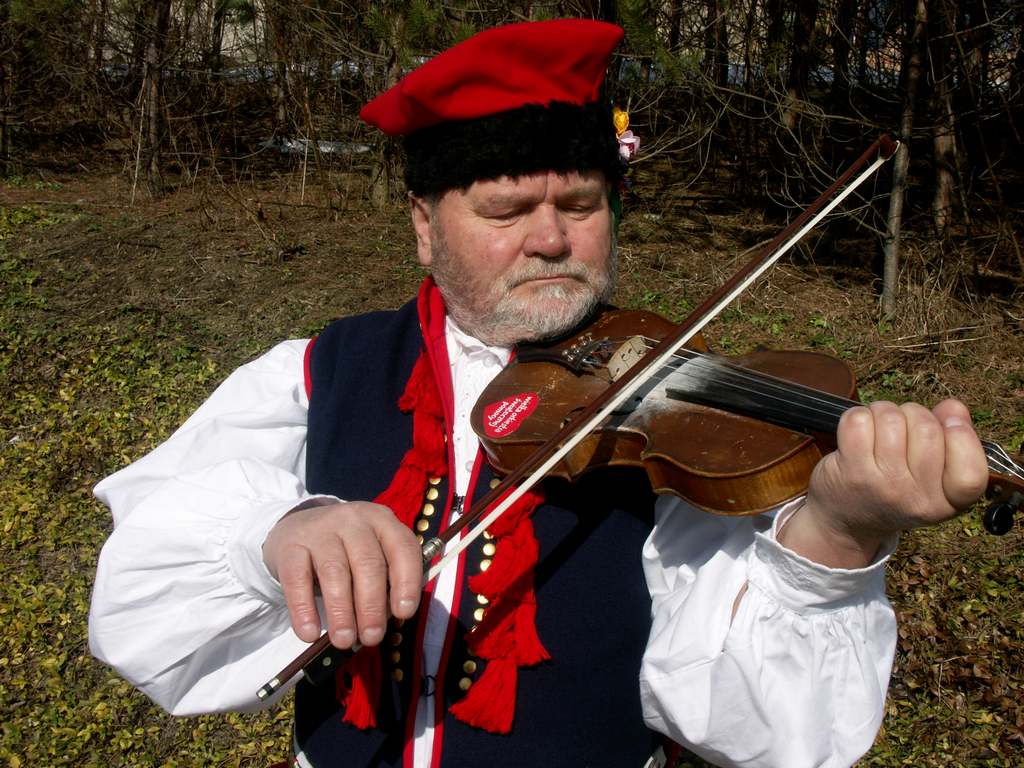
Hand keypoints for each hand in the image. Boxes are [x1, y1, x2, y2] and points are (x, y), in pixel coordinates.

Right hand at [263, 501, 423, 647]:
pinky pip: (297, 579)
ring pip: (334, 572)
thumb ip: (385, 581)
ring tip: (344, 640)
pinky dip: (304, 609)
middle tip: (371, 637)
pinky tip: (310, 633)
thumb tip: (386, 621)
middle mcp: (353, 521)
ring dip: (341, 611)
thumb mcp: (371, 554)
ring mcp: (320, 530)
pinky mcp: (290, 546)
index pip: (403, 548)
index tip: (403, 613)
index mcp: (382, 521)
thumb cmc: (346, 550)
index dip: (406, 582)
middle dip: (372, 606)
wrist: (298, 528)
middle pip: (368, 563)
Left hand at [779, 399, 988, 567]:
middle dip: (914, 414)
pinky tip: (858, 431)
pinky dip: (858, 416)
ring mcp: (884, 486)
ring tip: (879, 427)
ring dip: (884, 412)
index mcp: (948, 502)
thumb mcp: (932, 476)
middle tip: (903, 426)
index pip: (972, 474)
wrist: (847, 521)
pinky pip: (858, 422)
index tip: (949, 424)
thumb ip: (951, 439)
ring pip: (891, 419)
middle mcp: (918, 499)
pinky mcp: (852, 473)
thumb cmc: (895, 487)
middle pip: (927, 430)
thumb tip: (954, 407)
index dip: (964, 438)